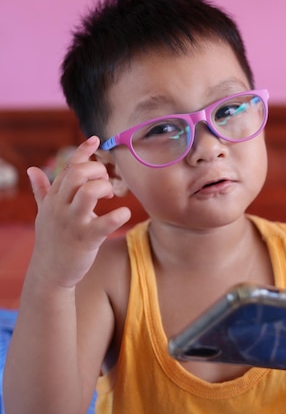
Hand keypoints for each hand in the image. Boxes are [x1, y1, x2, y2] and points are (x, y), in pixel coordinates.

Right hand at [27, 136, 130, 288]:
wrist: (49, 274)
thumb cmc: (52, 240)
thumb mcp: (44, 213)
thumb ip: (41, 190)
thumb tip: (31, 169)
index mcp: (54, 198)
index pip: (68, 167)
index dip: (82, 151)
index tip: (96, 139)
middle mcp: (61, 207)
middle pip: (77, 174)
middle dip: (96, 170)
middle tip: (106, 180)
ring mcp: (72, 222)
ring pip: (87, 192)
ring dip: (104, 187)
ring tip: (111, 195)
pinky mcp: (85, 239)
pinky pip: (103, 224)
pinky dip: (117, 216)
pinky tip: (124, 213)